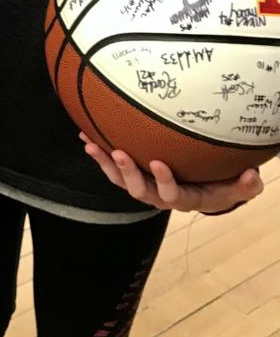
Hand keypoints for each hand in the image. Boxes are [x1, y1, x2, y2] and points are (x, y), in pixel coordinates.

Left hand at [80, 134, 264, 212]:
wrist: (204, 190)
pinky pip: (112, 167)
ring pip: (120, 179)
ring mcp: (143, 186)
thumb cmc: (220, 186)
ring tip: (90, 144)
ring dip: (104, 162)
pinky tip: (85, 138)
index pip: (172, 194)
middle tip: (118, 152)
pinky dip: (99, 153)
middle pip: (139, 190)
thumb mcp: (236, 188)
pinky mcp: (132, 174)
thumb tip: (251, 177)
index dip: (164, 181)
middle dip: (127, 172)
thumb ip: (244, 186)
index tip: (157, 162)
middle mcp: (159, 196)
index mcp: (184, 199)